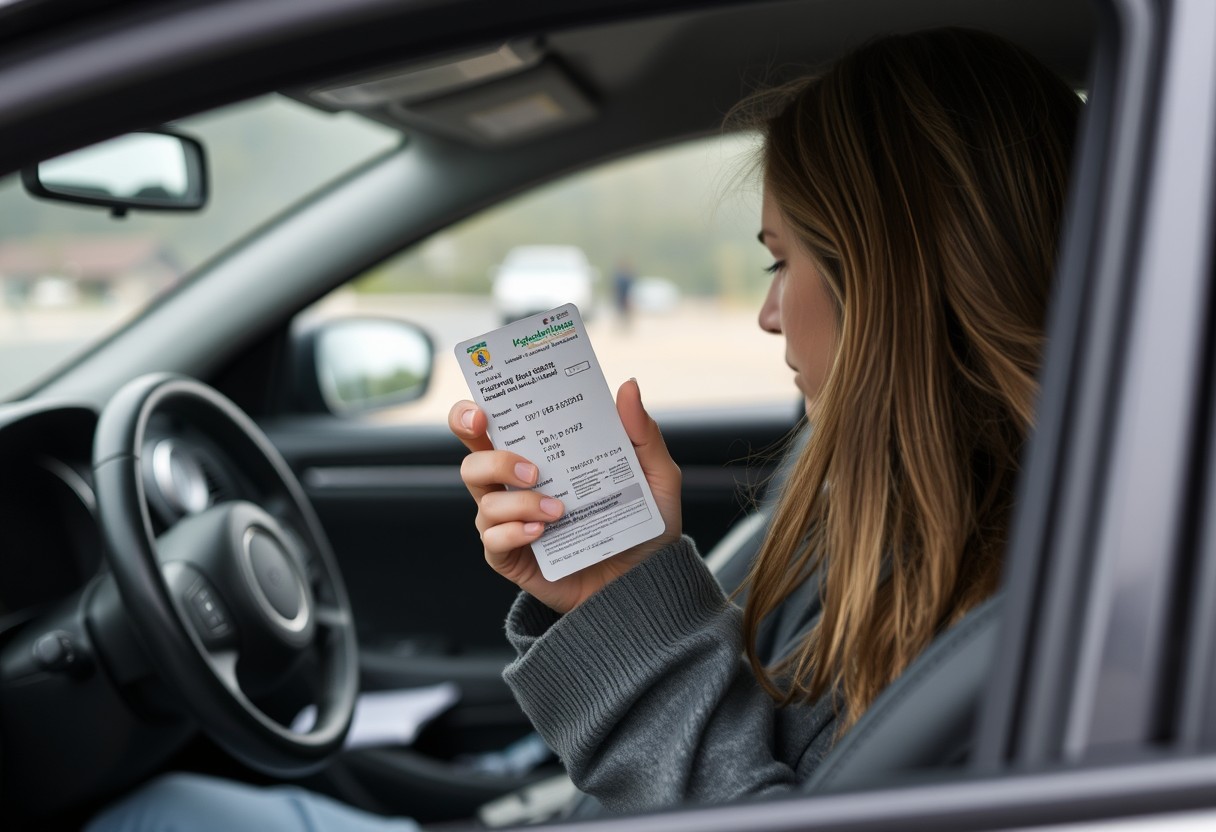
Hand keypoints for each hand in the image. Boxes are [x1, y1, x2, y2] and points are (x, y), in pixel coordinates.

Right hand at [449, 379, 681, 612]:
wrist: (645, 583)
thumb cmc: (642, 526)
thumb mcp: (654, 476)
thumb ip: (642, 432)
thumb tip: (628, 387)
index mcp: (540, 457)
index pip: (490, 429)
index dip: (470, 416)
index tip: (482, 411)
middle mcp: (515, 487)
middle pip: (472, 462)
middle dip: (490, 458)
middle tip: (530, 467)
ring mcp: (511, 523)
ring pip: (484, 501)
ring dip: (518, 500)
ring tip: (559, 509)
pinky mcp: (512, 556)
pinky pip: (493, 540)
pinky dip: (514, 531)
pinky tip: (542, 531)